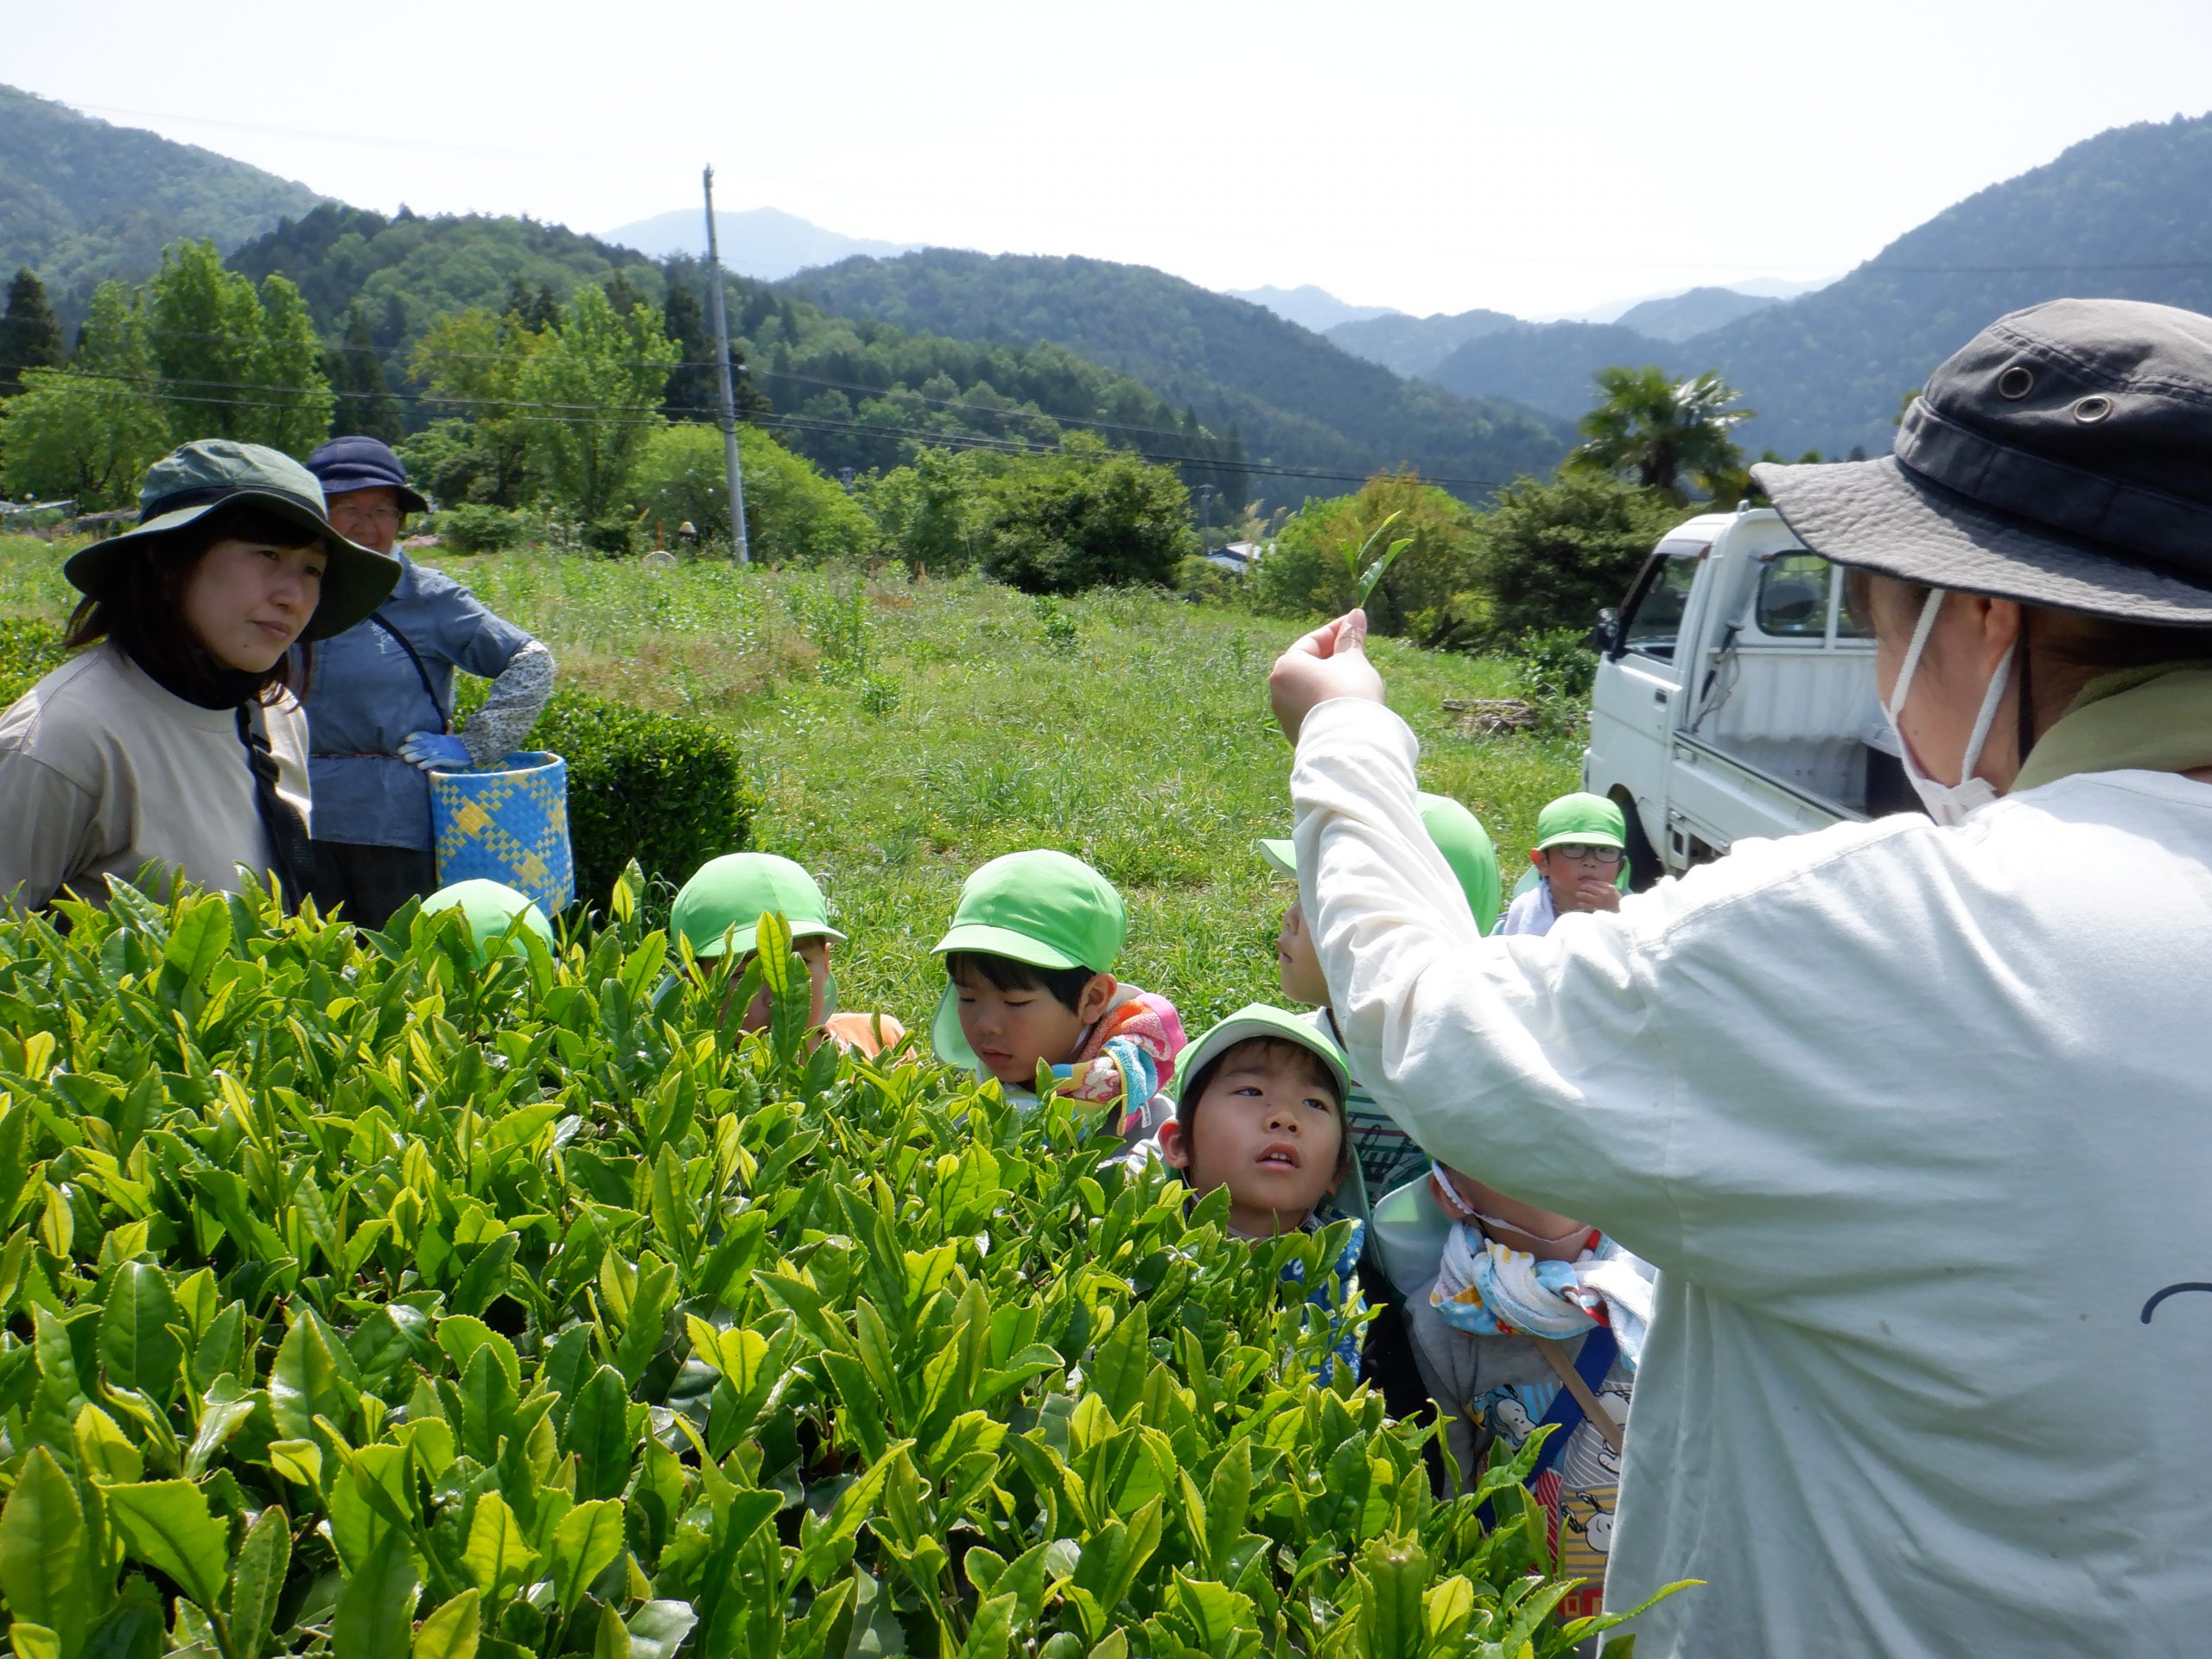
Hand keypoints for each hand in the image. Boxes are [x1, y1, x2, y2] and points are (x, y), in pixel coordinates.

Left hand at [398, 731, 472, 772]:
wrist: (472, 750)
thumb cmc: (458, 747)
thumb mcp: (446, 740)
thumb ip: (436, 740)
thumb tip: (427, 739)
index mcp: (437, 737)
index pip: (423, 734)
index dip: (414, 736)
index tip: (406, 739)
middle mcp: (437, 743)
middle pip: (421, 744)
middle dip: (409, 747)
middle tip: (399, 752)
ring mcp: (442, 750)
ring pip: (425, 752)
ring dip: (415, 755)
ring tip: (405, 759)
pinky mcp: (446, 758)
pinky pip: (435, 760)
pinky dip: (427, 763)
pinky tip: (420, 766)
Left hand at [1269, 610, 1384, 743]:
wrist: (1349, 743)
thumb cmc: (1349, 693)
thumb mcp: (1353, 660)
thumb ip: (1351, 637)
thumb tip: (1356, 613)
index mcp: (1286, 666)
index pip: (1312, 641)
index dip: (1337, 630)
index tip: (1356, 623)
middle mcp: (1278, 690)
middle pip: (1308, 664)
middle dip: (1333, 655)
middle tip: (1356, 649)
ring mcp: (1284, 714)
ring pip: (1309, 687)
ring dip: (1330, 678)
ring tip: (1355, 675)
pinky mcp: (1295, 733)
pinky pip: (1311, 707)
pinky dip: (1326, 699)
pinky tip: (1346, 700)